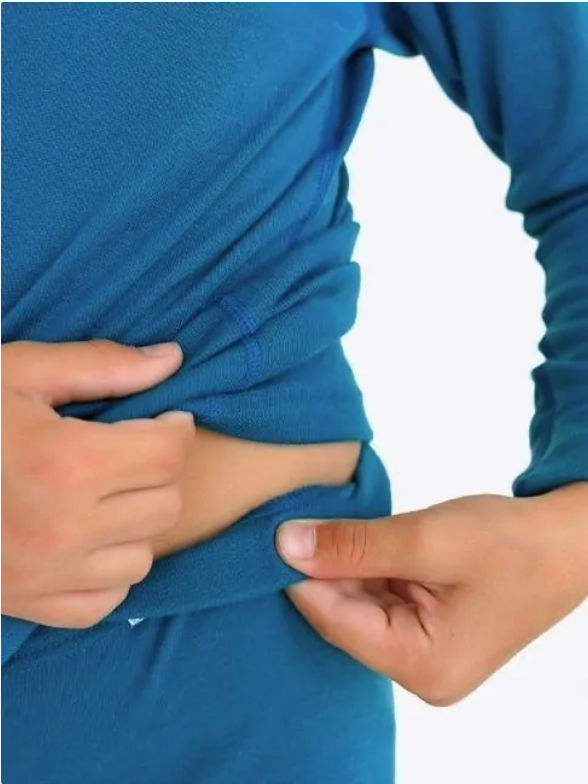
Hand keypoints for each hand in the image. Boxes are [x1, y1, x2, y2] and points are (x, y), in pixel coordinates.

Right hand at [2, 340, 194, 627]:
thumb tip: (172, 358)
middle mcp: (62, 526)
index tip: (165, 420)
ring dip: (136, 522)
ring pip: (143, 555)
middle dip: (159, 471)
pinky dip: (108, 570)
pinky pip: (106, 599)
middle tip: (133, 452)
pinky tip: (86, 538)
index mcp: (64, 461)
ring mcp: (45, 576)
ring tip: (107, 494)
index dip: (176, 429)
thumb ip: (101, 365)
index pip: (168, 453)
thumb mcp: (19, 373)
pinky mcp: (29, 605)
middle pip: (165, 503)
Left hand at [277, 486, 587, 705]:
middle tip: (300, 516)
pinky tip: (359, 536)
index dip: (299, 575)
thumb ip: (355, 545)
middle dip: (323, 566)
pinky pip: (379, 597)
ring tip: (332, 520)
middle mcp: (418, 671)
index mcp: (422, 665)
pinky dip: (367, 565)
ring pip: (358, 602)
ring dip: (345, 562)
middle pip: (343, 614)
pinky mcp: (426, 629)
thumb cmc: (512, 544)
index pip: (334, 620)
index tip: (273, 531)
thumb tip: (286, 544)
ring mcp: (422, 651)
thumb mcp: (429, 539)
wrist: (567, 541)